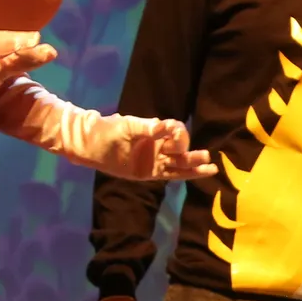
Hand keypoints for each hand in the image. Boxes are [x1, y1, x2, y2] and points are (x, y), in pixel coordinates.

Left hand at [98, 117, 216, 182]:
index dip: (179, 134)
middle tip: (204, 156)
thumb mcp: (127, 126)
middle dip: (191, 153)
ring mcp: (156, 159)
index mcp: (155, 131)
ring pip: (180, 163)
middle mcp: (158, 145)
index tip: (173, 136)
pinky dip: (187, 174)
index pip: (175, 130)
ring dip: (194, 165)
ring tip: (210, 166)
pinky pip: (172, 174)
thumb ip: (146, 128)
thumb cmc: (108, 131)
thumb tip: (163, 126)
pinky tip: (203, 173)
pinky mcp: (151, 172)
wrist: (91, 145)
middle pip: (181, 148)